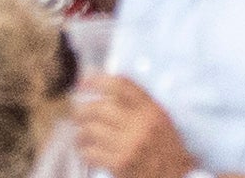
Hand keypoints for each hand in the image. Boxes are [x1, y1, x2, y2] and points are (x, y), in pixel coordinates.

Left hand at [72, 77, 196, 177]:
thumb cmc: (167, 150)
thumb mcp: (160, 120)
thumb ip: (139, 104)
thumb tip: (106, 92)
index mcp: (151, 110)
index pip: (120, 85)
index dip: (97, 81)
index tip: (83, 83)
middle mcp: (139, 124)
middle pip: (99, 107)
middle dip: (82, 111)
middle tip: (77, 115)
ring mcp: (129, 144)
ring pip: (91, 129)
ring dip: (81, 133)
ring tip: (80, 136)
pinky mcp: (120, 164)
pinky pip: (91, 153)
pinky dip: (85, 152)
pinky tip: (86, 153)